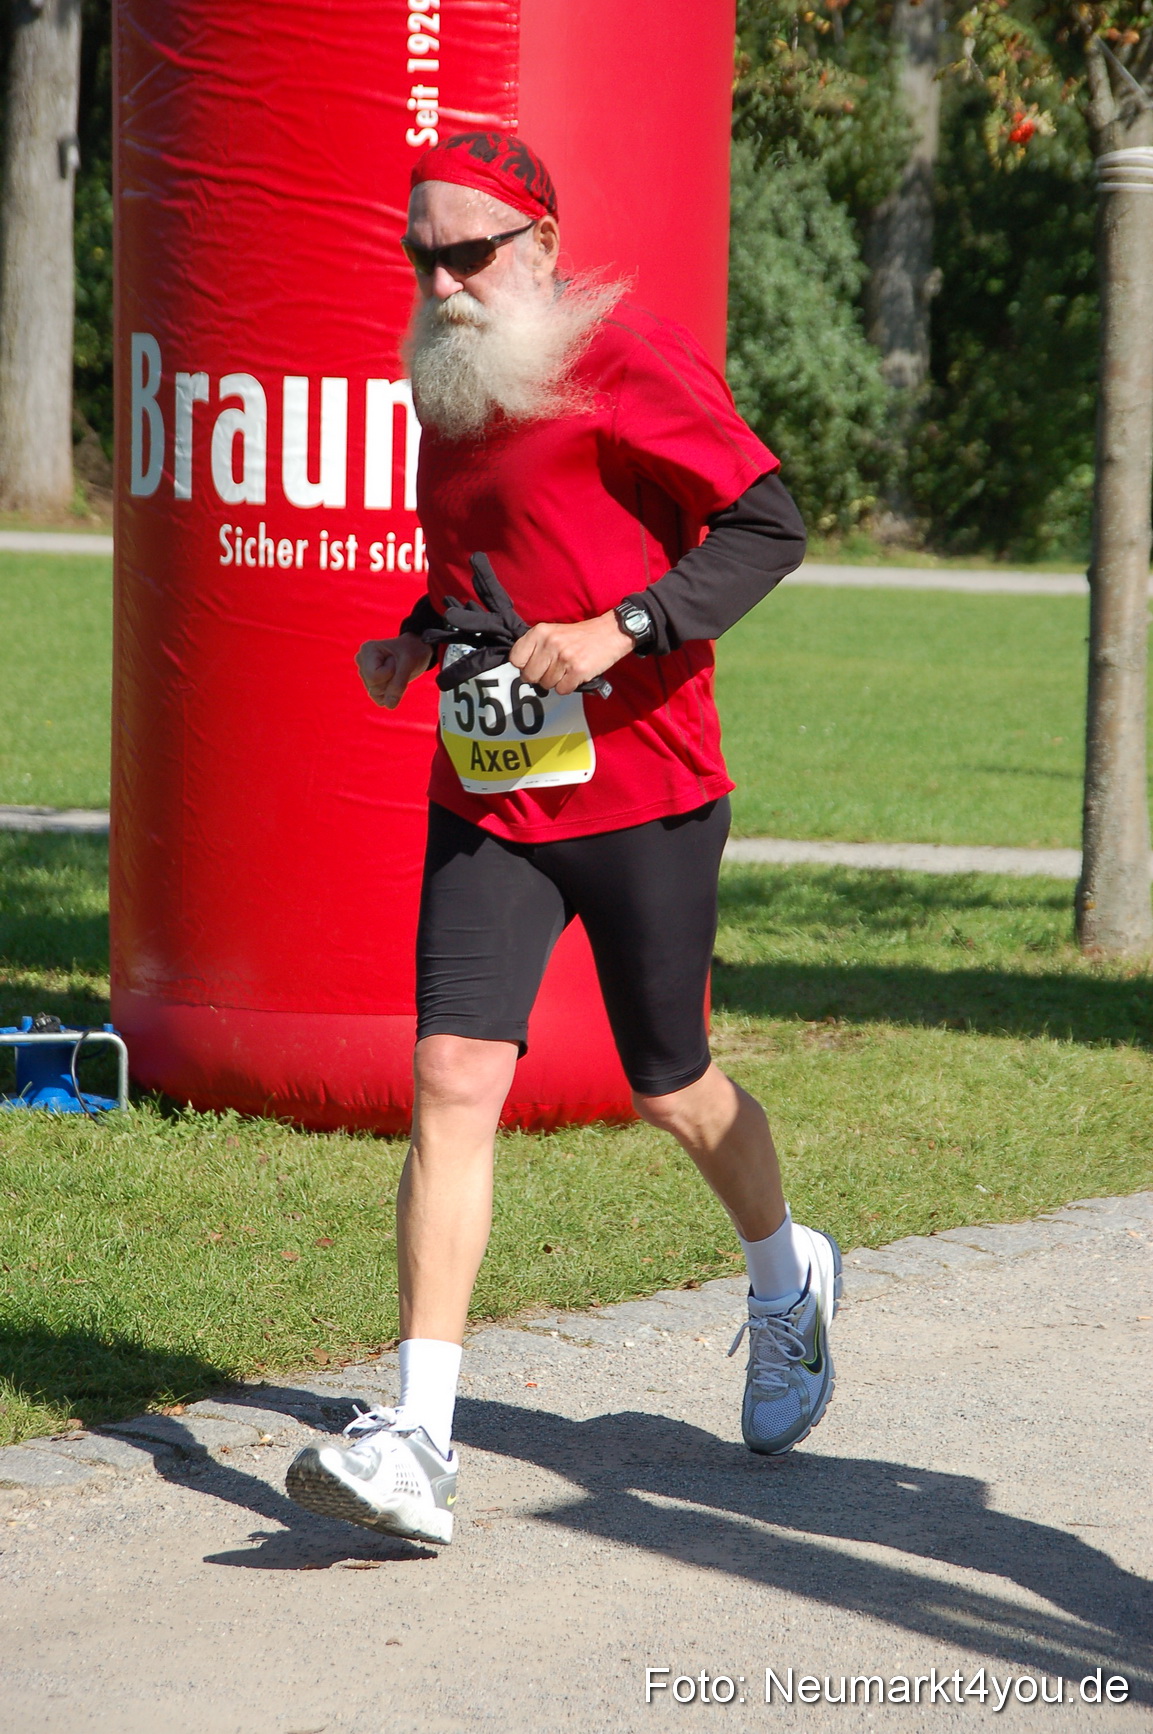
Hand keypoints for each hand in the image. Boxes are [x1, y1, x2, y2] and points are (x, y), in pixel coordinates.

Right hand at [355, 632, 431, 708]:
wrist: (416, 651)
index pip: (374, 677)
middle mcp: (362, 661)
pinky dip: (391, 693)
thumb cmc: (412, 652)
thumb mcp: (409, 663)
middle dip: (391, 681)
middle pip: (374, 687)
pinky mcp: (370, 685)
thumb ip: (399, 684)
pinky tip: (394, 679)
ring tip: (396, 671)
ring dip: (392, 687)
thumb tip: (389, 705)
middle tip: (398, 665)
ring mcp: (364, 674)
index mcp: (367, 650)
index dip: (390, 674)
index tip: (396, 660)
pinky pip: (380, 700)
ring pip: (376, 695)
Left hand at [508, 612, 634, 695]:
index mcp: (540, 632)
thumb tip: (522, 670)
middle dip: (540, 677)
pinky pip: (562, 690)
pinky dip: (568, 687)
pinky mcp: (578, 670)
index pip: (516, 659)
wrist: (610, 633)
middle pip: (529, 676)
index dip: (524, 666)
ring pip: (546, 685)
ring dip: (556, 682)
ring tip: (567, 669)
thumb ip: (535, 647)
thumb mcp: (553, 632)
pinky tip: (575, 675)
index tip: (534, 664)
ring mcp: (564, 657)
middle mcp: (550, 643)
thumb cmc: (580, 636)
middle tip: (553, 670)